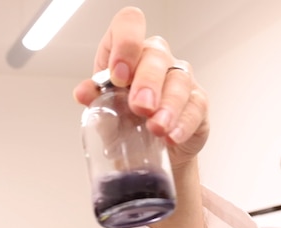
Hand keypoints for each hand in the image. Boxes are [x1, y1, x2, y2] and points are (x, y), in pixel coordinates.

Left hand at [73, 7, 208, 167]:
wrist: (144, 150)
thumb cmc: (123, 120)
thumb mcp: (104, 111)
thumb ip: (94, 99)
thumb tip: (83, 92)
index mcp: (127, 52)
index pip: (129, 24)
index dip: (126, 43)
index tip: (118, 75)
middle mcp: (155, 58)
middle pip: (156, 54)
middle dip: (147, 81)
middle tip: (139, 107)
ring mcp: (179, 78)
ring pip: (179, 79)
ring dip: (168, 105)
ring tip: (156, 127)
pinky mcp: (197, 102)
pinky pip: (196, 106)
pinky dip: (183, 122)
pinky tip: (171, 135)